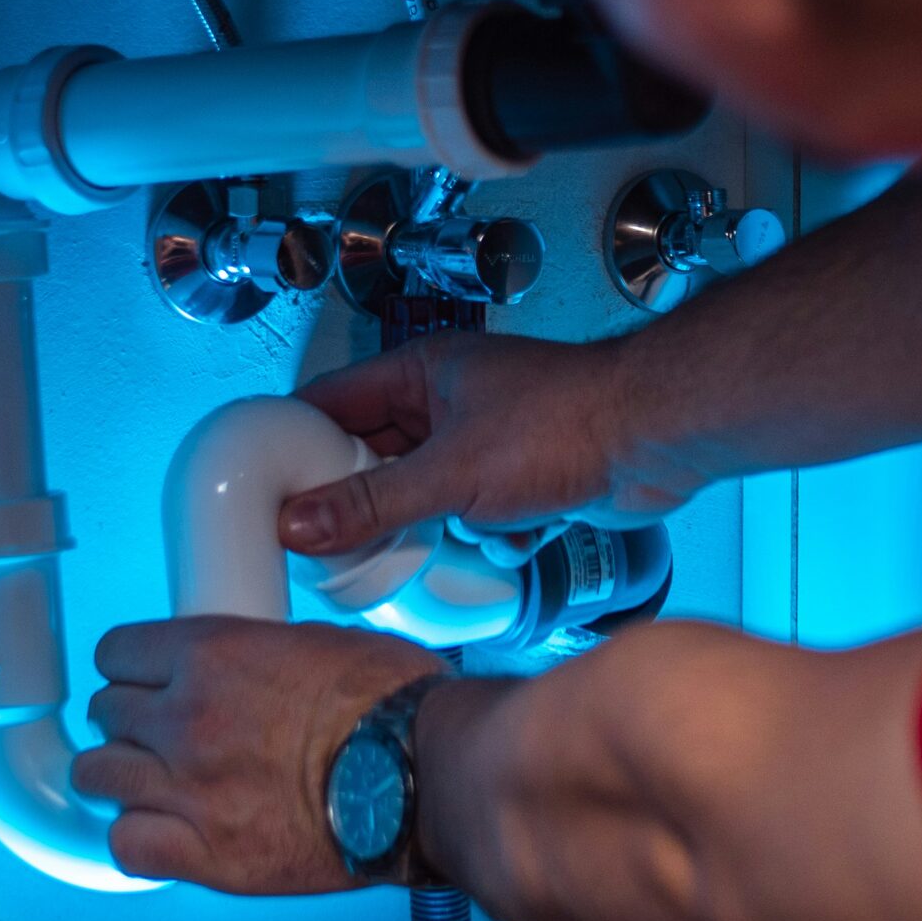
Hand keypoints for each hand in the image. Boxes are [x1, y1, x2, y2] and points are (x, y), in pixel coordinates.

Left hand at [76, 617, 436, 890]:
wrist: (427, 776)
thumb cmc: (394, 707)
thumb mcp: (319, 641)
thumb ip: (258, 654)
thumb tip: (246, 666)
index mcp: (212, 654)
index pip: (117, 652)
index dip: (130, 666)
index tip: (143, 678)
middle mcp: (186, 719)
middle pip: (106, 714)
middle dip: (130, 720)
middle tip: (160, 732)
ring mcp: (189, 789)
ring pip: (99, 777)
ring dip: (123, 776)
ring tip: (153, 782)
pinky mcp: (208, 855)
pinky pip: (127, 846)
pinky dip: (139, 838)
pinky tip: (164, 832)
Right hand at [279, 332, 700, 560]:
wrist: (654, 438)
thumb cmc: (564, 424)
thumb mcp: (449, 475)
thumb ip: (372, 504)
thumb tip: (298, 525)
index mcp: (419, 374)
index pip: (330, 403)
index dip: (294, 445)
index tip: (266, 492)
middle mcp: (446, 400)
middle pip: (373, 456)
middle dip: (361, 502)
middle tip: (329, 546)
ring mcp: (483, 439)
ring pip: (423, 492)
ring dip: (427, 525)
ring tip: (423, 547)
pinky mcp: (519, 476)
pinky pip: (471, 513)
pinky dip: (482, 535)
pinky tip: (502, 541)